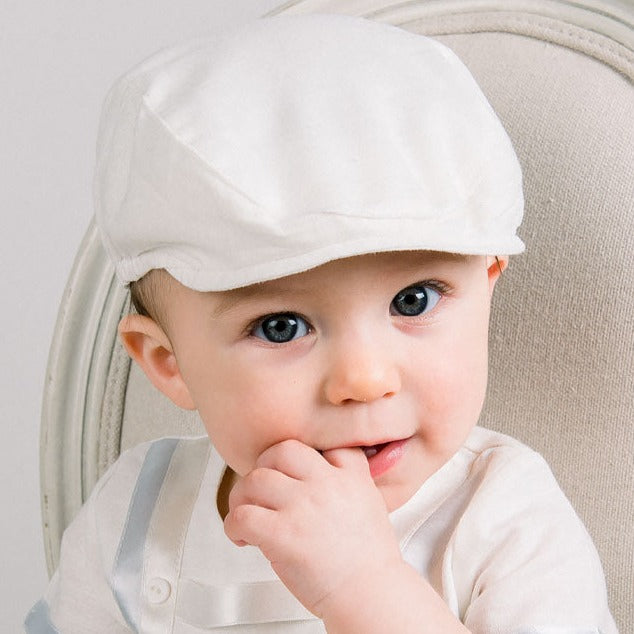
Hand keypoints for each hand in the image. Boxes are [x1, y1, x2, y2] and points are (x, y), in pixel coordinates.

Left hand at [223, 439, 402, 617]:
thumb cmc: (367, 561)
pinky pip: (241, 516)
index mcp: (349, 476)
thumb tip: (309, 478)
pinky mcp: (282, 534)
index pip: (322, 440)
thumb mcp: (369, 503)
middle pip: (281, 451)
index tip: (291, 468)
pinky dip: (233, 525)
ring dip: (242, 497)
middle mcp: (325, 484)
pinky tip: (243, 536)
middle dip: (264, 466)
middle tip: (260, 487)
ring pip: (254, 480)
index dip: (301, 452)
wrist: (371, 594)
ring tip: (246, 512)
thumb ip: (345, 481)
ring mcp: (302, 506)